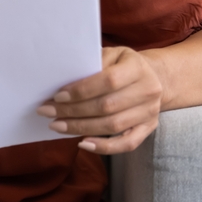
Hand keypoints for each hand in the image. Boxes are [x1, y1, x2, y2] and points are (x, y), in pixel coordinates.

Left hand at [36, 46, 162, 154]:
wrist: (153, 77)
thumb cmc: (122, 64)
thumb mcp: (111, 55)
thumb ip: (92, 65)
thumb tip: (62, 81)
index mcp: (137, 67)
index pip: (108, 81)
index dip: (81, 90)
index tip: (57, 96)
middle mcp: (148, 90)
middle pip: (107, 106)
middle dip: (73, 111)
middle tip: (48, 112)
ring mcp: (150, 112)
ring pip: (113, 126)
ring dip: (81, 128)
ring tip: (57, 126)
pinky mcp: (148, 129)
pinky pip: (126, 144)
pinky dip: (103, 147)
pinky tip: (82, 143)